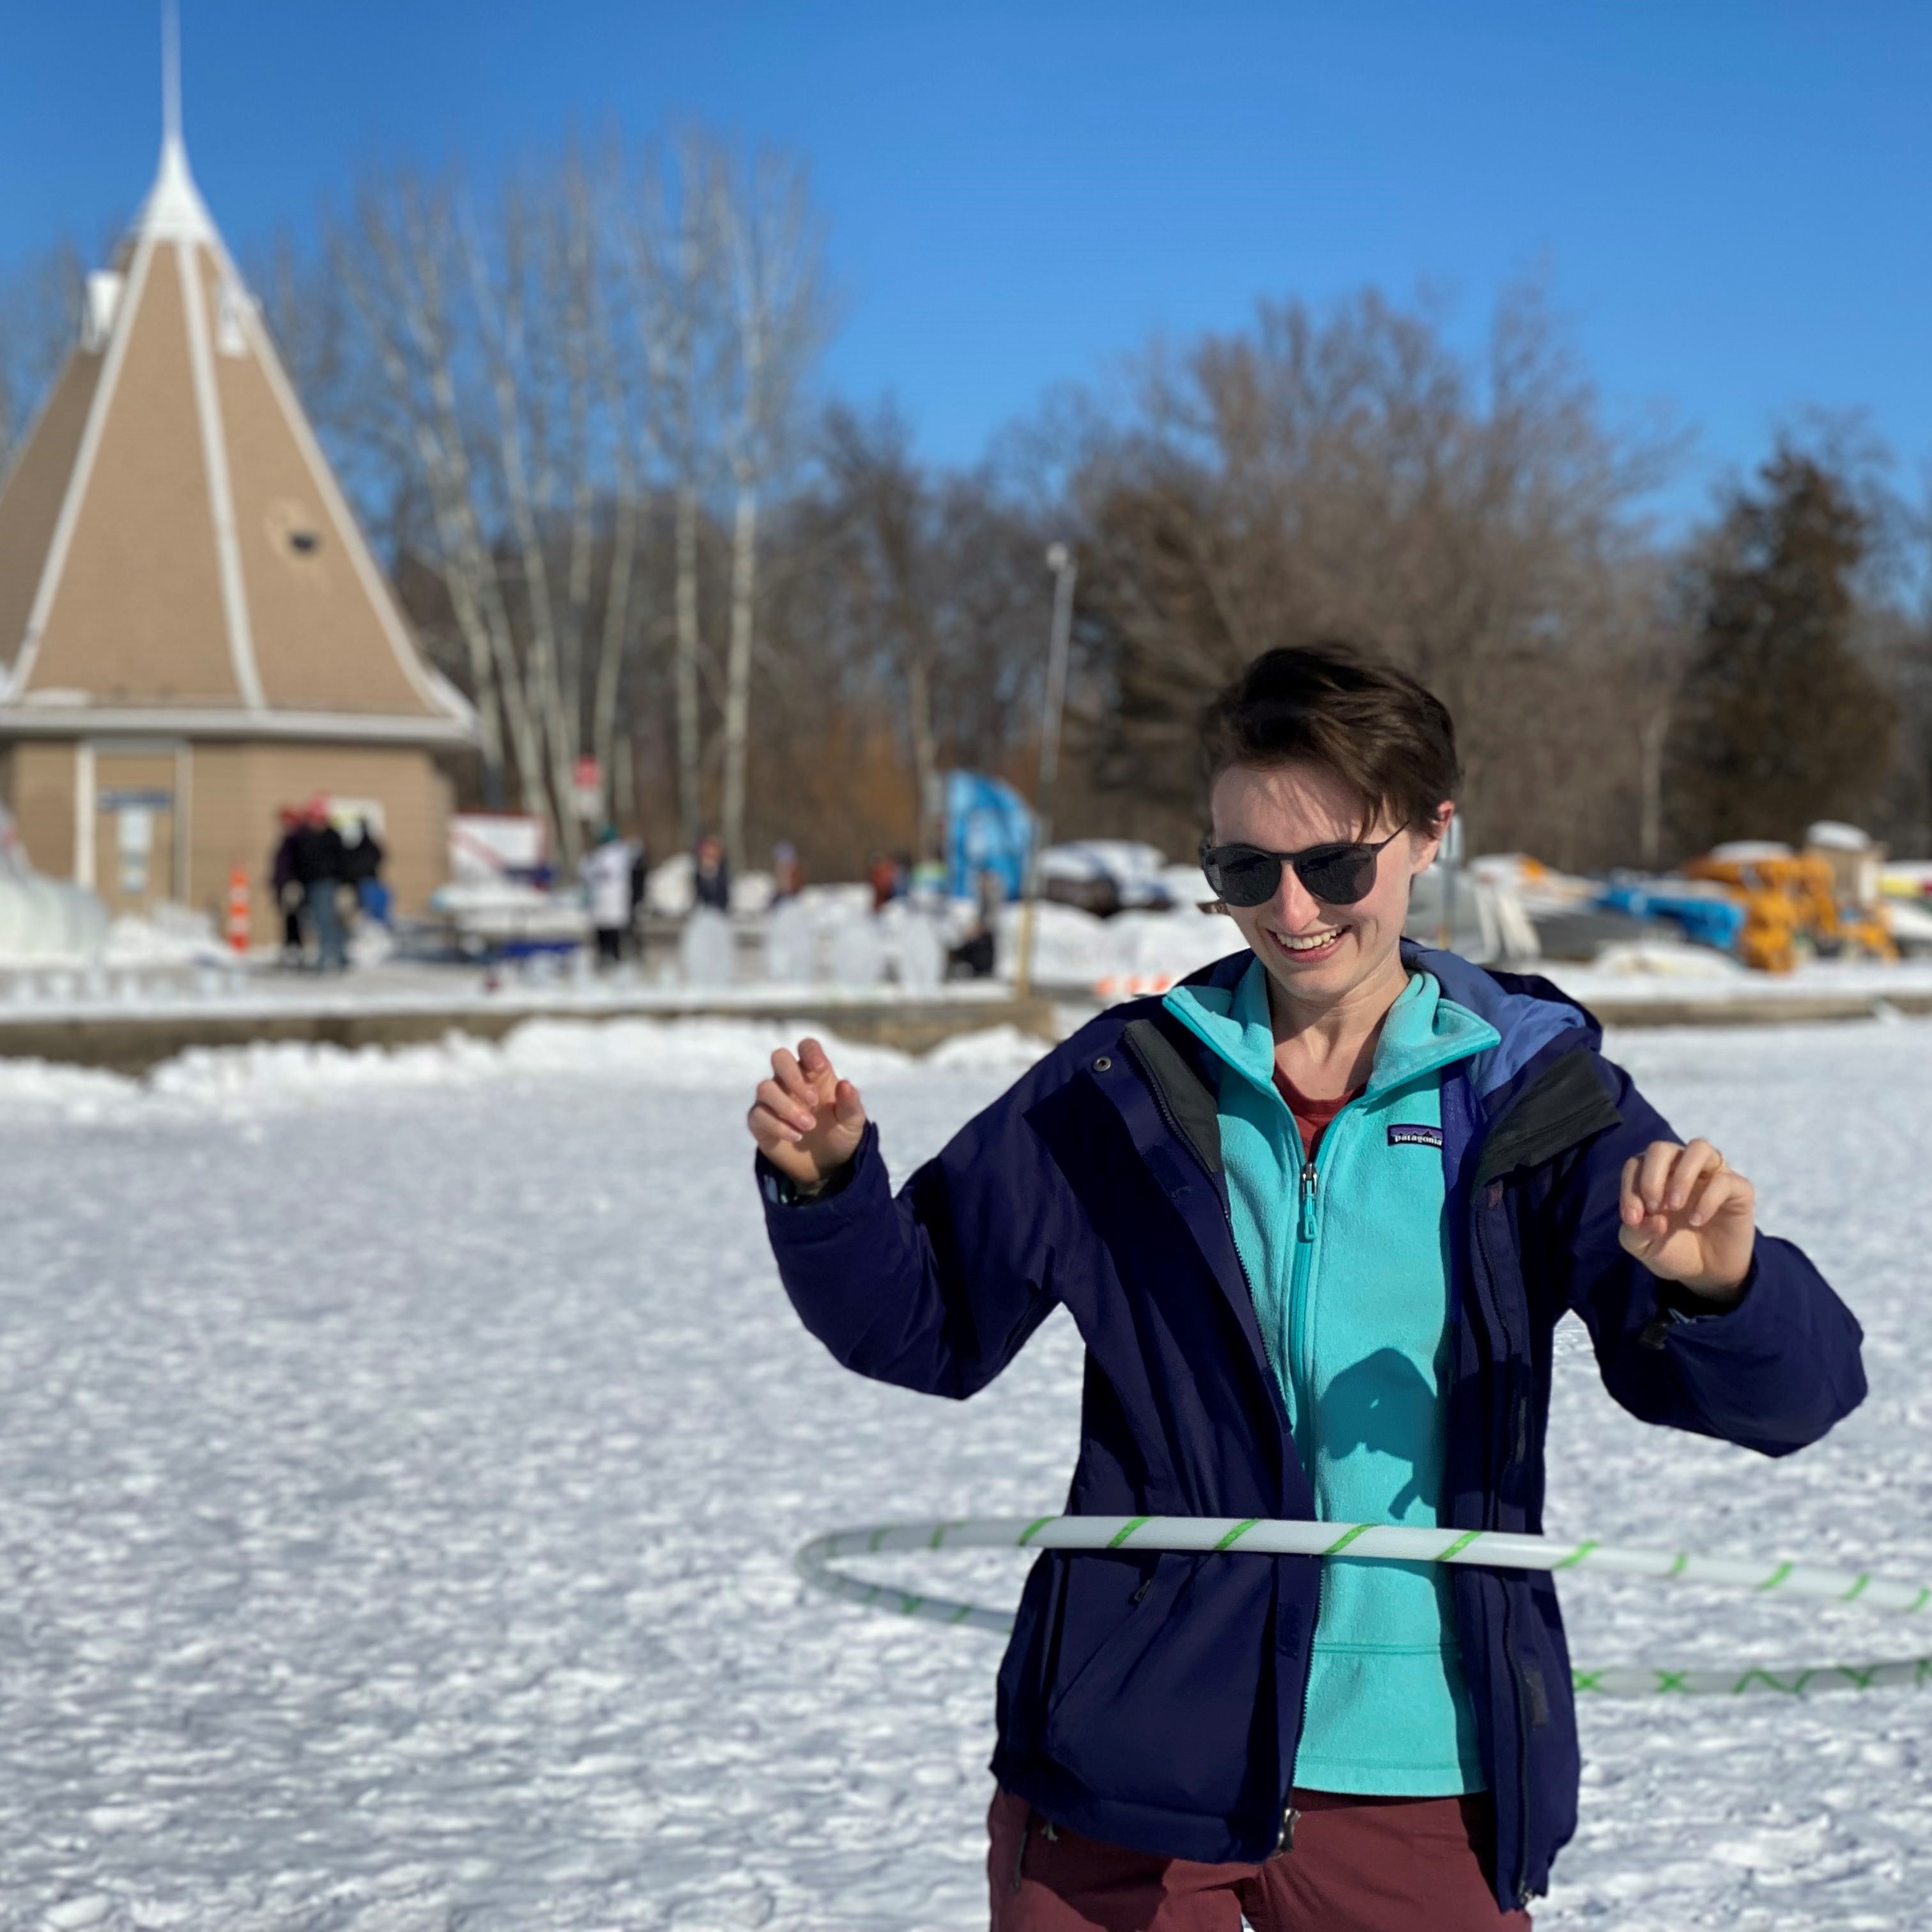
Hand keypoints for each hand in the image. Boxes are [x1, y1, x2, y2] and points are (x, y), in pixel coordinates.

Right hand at [747, 1036, 867, 1191]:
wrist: (826, 1166)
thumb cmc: (840, 1135)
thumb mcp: (852, 1122)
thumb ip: (850, 1103)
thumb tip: (845, 1084)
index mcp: (815, 1074)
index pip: (806, 1048)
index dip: (810, 1051)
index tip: (820, 1067)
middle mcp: (790, 1082)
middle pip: (779, 1057)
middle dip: (792, 1076)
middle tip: (812, 1100)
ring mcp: (773, 1101)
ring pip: (765, 1088)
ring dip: (787, 1107)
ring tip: (808, 1126)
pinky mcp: (760, 1122)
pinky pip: (758, 1115)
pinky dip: (777, 1125)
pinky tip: (796, 1136)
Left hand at [1618, 1138, 1755, 1301]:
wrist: (1708, 1274)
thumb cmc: (1672, 1250)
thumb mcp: (1643, 1246)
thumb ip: (1634, 1231)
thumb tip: (1648, 1217)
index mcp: (1655, 1176)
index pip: (1635, 1165)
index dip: (1630, 1188)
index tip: (1633, 1219)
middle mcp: (1682, 1168)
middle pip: (1661, 1148)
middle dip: (1651, 1177)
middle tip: (1654, 1208)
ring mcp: (1711, 1175)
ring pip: (1698, 1147)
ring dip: (1681, 1176)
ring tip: (1675, 1206)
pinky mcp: (1738, 1190)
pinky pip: (1725, 1180)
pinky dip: (1707, 1199)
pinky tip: (1697, 1221)